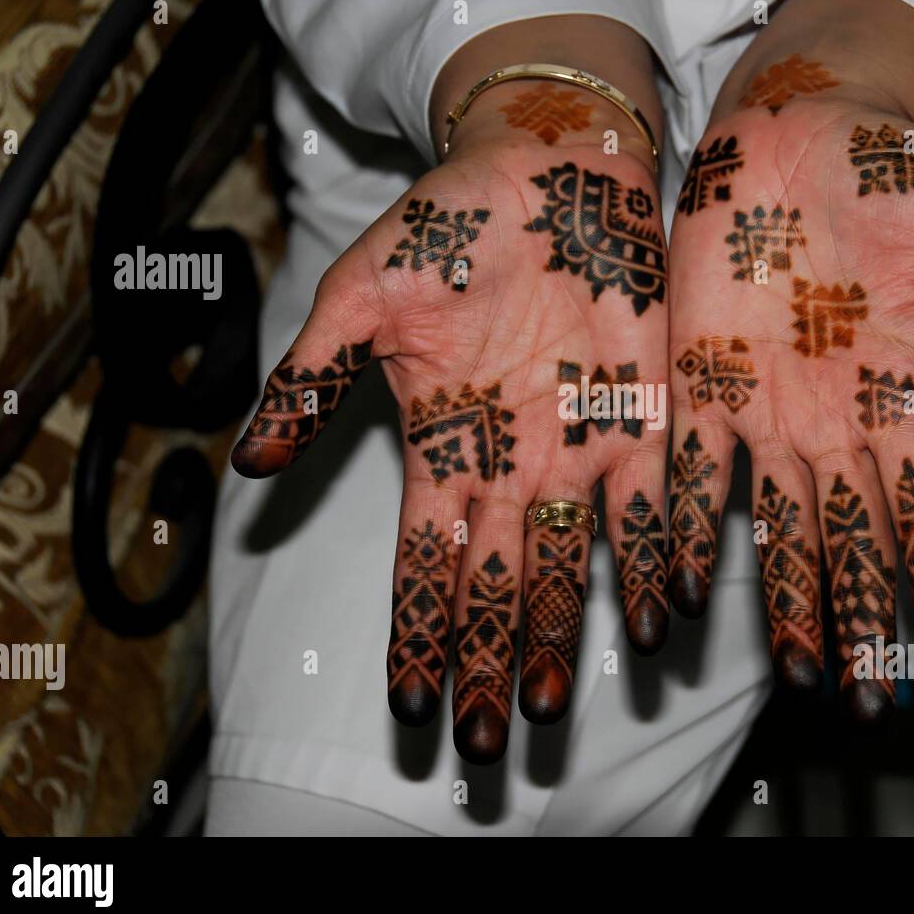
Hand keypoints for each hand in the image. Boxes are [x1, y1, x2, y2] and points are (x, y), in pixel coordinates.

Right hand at [231, 79, 668, 762]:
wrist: (546, 168)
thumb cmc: (446, 226)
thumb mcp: (360, 296)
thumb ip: (312, 378)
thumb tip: (250, 465)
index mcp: (442, 451)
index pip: (423, 567)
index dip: (416, 637)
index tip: (412, 707)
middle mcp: (513, 468)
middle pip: (498, 587)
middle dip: (490, 664)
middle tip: (486, 745)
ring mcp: (582, 448)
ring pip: (573, 564)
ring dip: (563, 632)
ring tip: (554, 703)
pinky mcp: (648, 415)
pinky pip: (658, 500)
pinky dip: (659, 554)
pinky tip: (664, 609)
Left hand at [666, 81, 913, 717]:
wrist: (798, 130)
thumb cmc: (893, 175)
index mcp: (899, 399)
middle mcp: (829, 423)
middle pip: (852, 541)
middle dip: (862, 622)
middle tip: (868, 705)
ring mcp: (760, 408)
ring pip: (775, 524)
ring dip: (784, 597)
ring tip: (791, 673)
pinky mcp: (696, 379)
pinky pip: (686, 465)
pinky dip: (683, 524)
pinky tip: (677, 585)